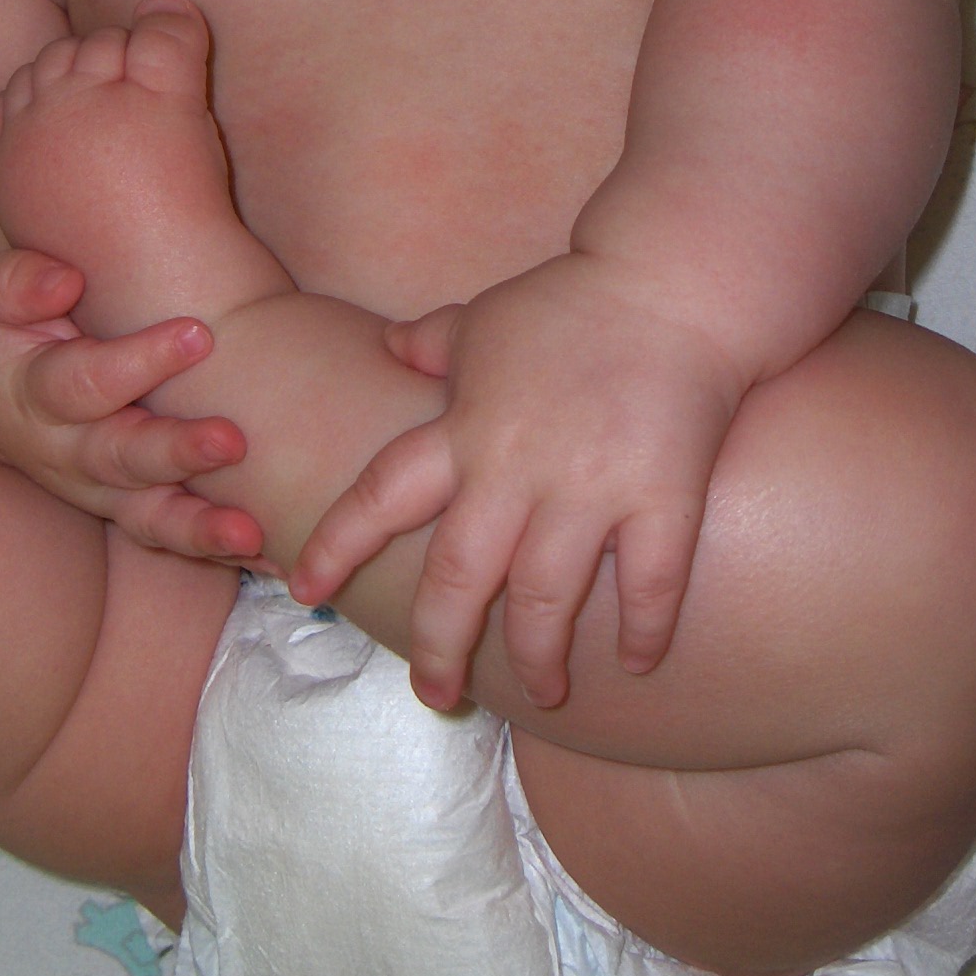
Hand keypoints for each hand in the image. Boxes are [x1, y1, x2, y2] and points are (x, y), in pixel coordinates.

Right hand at [0, 249, 264, 563]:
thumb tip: (63, 281)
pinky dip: (216, 548)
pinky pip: (172, 536)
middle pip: (120, 459)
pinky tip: (269, 555)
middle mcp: (66, 453)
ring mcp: (99, 490)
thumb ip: (19, 283)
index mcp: (33, 396)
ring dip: (198, 527)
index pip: (83, 383)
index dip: (137, 362)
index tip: (199, 333)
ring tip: (250, 534)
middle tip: (232, 441)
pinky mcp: (129, 509)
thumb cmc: (6, 329)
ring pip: (147, 516)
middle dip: (175, 453)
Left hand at [290, 255, 746, 712]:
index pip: (381, 495)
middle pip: (458, 578)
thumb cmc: (573, 301)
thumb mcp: (486, 318)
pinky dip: (642, 631)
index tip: (302, 592)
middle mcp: (516, 467)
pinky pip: (651, 585)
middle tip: (436, 693)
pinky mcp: (664, 495)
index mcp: (466, 428)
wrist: (672, 282)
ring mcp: (592, 486)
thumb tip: (391, 345)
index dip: (336, 545)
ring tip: (543, 689)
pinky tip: (635, 661)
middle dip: (440, 646)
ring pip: (547, 600)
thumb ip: (433, 342)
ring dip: (538, 657)